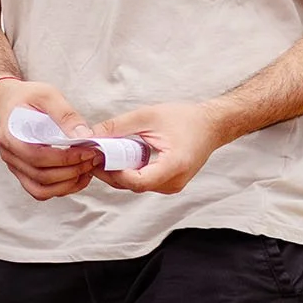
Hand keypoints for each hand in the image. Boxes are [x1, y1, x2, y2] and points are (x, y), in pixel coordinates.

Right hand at [0, 79, 104, 200]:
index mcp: (10, 136)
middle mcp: (10, 156)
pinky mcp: (24, 172)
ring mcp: (16, 167)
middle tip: (93, 159)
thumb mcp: (47, 95)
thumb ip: (65, 114)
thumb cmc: (25, 96)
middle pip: (42, 177)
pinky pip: (41, 190)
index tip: (88, 151)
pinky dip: (61, 188)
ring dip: (68, 184)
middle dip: (72, 171)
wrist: (7, 101)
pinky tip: (77, 176)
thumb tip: (84, 135)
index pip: (38, 157)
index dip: (66, 158)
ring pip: (41, 190)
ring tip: (87, 169)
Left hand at [92, 102, 229, 194]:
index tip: (98, 158)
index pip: (137, 181)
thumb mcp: (148, 116)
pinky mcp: (169, 183)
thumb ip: (118, 126)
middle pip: (132, 185)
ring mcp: (172, 186)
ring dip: (117, 173)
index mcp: (173, 166)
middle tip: (91, 156)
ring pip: (135, 186)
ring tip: (102, 155)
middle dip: (109, 172)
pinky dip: (128, 172)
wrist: (211, 125)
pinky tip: (118, 158)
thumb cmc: (186, 119)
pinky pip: (143, 182)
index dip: (114, 172)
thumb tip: (91, 135)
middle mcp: (174, 182)